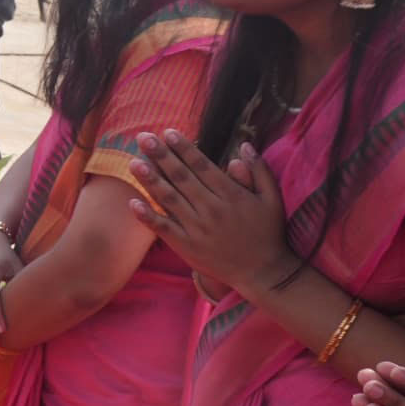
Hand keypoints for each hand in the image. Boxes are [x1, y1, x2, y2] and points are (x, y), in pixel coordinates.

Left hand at [126, 130, 294, 300]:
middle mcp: (211, 209)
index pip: (201, 166)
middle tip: (143, 137)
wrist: (262, 273)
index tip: (168, 132)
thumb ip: (259, 171)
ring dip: (150, 180)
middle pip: (181, 177)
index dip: (183, 148)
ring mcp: (197, 229)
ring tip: (134, 162)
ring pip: (169, 199)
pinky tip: (132, 202)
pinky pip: (164, 228)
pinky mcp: (187, 247)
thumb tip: (244, 146)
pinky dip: (147, 216)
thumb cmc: (268, 233)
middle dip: (161, 155)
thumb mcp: (272, 199)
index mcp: (230, 195)